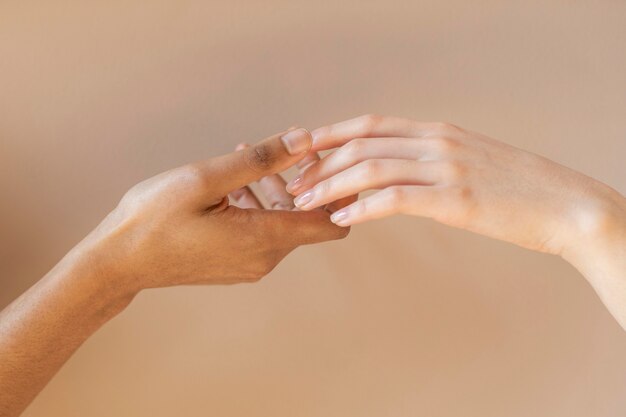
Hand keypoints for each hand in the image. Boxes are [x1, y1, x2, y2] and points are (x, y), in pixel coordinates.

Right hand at [78, 127, 348, 295]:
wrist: (118, 261)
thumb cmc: (155, 218)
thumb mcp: (207, 178)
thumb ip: (261, 160)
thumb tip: (304, 140)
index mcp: (265, 238)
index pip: (330, 221)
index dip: (338, 190)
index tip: (327, 163)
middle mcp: (265, 258)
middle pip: (306, 219)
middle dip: (301, 182)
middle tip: (282, 150)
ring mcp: (251, 265)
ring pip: (282, 223)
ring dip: (273, 190)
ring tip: (247, 158)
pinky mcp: (236, 265)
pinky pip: (262, 233)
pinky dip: (257, 206)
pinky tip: (232, 184)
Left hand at [287, 115, 622, 256]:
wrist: (565, 206)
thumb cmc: (517, 189)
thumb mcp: (470, 161)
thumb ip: (432, 160)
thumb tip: (397, 173)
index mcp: (437, 131)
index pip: (369, 123)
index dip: (330, 134)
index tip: (302, 150)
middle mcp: (436, 141)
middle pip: (360, 142)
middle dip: (319, 163)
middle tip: (293, 184)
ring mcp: (444, 167)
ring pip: (369, 166)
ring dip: (329, 185)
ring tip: (304, 203)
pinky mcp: (453, 198)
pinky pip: (393, 198)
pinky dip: (360, 208)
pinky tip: (340, 220)